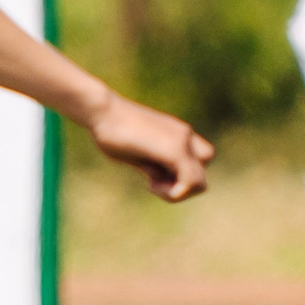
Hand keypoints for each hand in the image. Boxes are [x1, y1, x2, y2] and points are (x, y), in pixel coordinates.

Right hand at [85, 93, 214, 200]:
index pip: (199, 163)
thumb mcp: (138, 153)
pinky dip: (173, 192)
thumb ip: (155, 165)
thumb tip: (162, 179)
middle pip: (201, 175)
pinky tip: (150, 183)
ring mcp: (182, 141)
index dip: (181, 178)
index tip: (154, 175)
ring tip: (151, 182)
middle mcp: (185, 136)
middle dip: (180, 189)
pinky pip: (190, 182)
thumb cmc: (112, 131)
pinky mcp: (174, 149)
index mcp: (177, 136)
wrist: (102, 111)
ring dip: (178, 192)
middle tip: (153, 183)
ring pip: (200, 182)